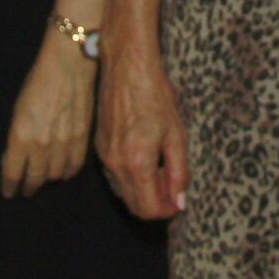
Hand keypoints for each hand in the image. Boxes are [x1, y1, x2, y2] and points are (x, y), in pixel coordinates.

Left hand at [1, 28, 96, 197]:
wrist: (68, 65)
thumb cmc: (38, 82)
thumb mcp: (18, 110)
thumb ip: (17, 137)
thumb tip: (15, 158)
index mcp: (20, 136)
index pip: (13, 173)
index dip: (10, 186)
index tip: (9, 192)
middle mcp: (41, 144)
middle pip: (35, 178)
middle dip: (28, 187)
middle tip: (26, 190)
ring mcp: (63, 143)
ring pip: (54, 175)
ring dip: (48, 179)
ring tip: (44, 179)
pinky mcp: (81, 139)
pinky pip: (74, 166)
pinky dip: (67, 172)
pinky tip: (63, 173)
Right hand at [94, 39, 189, 219]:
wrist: (127, 67)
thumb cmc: (155, 95)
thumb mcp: (176, 134)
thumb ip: (179, 171)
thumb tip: (179, 201)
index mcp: (137, 163)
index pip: (148, 209)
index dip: (166, 211)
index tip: (178, 200)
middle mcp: (116, 164)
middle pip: (134, 205)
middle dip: (155, 202)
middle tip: (172, 184)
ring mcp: (104, 156)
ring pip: (124, 191)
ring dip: (143, 189)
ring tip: (161, 167)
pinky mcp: (99, 146)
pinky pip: (115, 174)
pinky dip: (131, 176)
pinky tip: (146, 156)